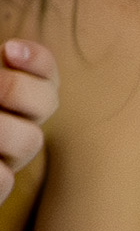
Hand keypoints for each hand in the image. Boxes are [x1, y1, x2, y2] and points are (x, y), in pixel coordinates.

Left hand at [0, 38, 59, 186]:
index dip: (38, 62)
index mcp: (14, 99)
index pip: (44, 75)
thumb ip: (4, 76)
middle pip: (44, 103)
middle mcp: (16, 126)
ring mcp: (8, 157)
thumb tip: (12, 56)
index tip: (12, 50)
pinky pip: (4, 180)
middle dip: (18, 91)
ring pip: (29, 140)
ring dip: (3, 129)